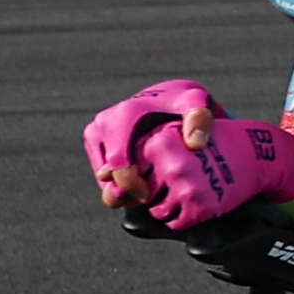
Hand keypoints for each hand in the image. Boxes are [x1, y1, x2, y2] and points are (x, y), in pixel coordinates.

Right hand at [84, 78, 219, 209]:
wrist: (166, 96)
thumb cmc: (183, 104)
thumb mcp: (197, 105)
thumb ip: (199, 121)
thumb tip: (195, 144)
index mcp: (125, 116)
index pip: (119, 163)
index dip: (131, 185)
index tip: (148, 194)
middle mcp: (103, 123)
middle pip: (105, 174)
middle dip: (125, 191)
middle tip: (148, 197)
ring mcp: (95, 132)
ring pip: (102, 177)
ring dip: (121, 189)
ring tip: (147, 190)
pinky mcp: (93, 142)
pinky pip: (101, 173)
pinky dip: (117, 183)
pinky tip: (140, 183)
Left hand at [133, 112, 293, 232]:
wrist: (256, 154)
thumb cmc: (209, 144)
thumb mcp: (173, 136)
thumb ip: (138, 155)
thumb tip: (102, 177)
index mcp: (158, 143)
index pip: (129, 175)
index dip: (141, 177)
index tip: (160, 172)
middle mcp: (170, 164)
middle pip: (140, 195)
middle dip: (154, 194)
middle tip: (177, 184)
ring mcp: (186, 187)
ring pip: (156, 212)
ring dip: (168, 208)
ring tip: (186, 193)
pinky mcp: (200, 207)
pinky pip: (176, 224)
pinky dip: (182, 219)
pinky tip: (196, 204)